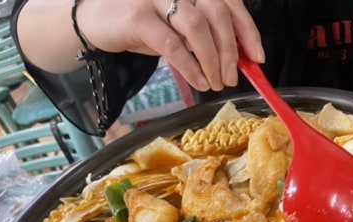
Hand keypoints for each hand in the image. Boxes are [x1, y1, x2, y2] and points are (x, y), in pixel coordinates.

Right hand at [79, 0, 263, 90]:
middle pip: (217, 13)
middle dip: (230, 50)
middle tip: (232, 77)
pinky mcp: (138, 17)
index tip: (257, 57)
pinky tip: (198, 81)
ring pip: (197, 27)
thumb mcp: (177, 25)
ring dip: (212, 60)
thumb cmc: (142, 22)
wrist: (96, 19)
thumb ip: (205, 34)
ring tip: (215, 82)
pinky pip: (173, 45)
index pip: (229, 1)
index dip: (247, 30)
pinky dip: (190, 67)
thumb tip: (238, 58)